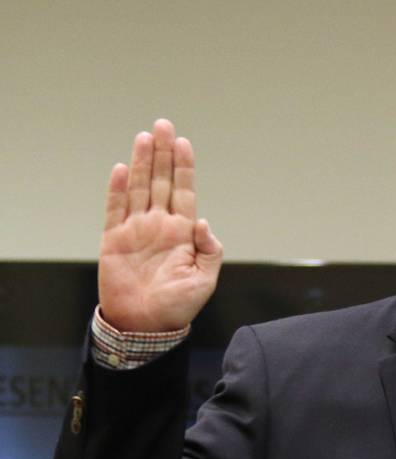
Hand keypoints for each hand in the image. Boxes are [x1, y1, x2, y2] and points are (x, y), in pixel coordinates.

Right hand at [98, 119, 222, 332]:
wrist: (146, 326)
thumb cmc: (178, 307)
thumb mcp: (204, 280)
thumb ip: (209, 250)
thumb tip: (204, 223)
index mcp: (183, 233)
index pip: (185, 192)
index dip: (184, 168)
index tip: (184, 143)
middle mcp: (160, 225)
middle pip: (161, 181)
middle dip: (163, 154)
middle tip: (164, 125)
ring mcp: (137, 230)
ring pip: (139, 188)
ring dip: (141, 162)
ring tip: (145, 137)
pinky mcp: (115, 239)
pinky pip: (115, 209)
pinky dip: (117, 189)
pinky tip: (121, 168)